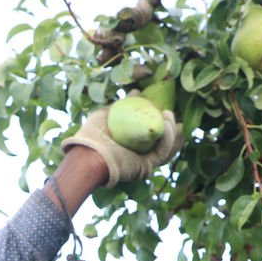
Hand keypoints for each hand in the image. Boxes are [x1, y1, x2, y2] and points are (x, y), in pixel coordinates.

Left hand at [60, 97, 182, 185]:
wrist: (89, 153)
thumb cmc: (92, 135)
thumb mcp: (106, 114)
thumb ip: (122, 104)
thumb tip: (137, 92)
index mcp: (129, 146)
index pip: (150, 134)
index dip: (160, 123)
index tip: (164, 109)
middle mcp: (137, 157)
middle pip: (162, 143)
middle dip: (172, 129)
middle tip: (170, 113)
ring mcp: (143, 164)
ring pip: (165, 148)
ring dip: (172, 131)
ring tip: (169, 115)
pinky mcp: (146, 168)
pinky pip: (162, 152)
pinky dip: (168, 138)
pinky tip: (167, 123)